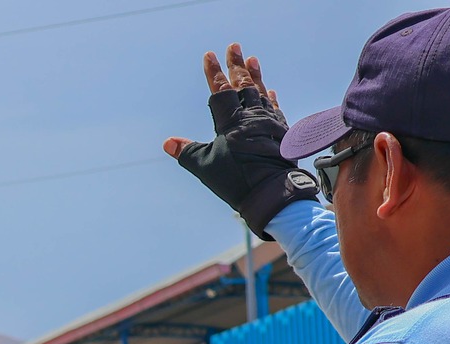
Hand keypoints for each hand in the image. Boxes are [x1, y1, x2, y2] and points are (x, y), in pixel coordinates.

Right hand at [161, 43, 316, 239]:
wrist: (272, 192)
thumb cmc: (236, 180)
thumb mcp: (205, 167)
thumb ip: (186, 152)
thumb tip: (168, 143)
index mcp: (230, 122)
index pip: (220, 91)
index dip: (213, 72)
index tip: (209, 55)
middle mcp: (251, 116)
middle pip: (242, 84)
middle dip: (236, 64)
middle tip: (234, 46)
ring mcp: (269, 122)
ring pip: (260, 92)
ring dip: (255, 75)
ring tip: (252, 59)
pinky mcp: (282, 131)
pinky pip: (274, 108)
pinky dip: (269, 98)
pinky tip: (269, 91)